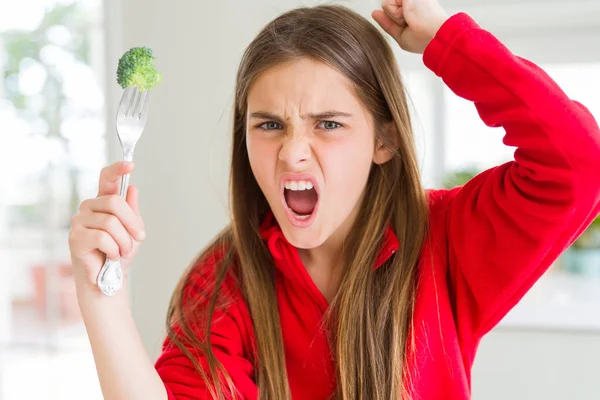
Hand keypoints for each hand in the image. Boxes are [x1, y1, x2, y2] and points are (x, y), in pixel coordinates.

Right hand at [69, 161, 145, 291]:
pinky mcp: (75, 238)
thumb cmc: (119, 253)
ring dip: (124, 242)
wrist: (109, 279)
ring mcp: (79, 221)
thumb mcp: (132, 230)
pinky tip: (111, 257)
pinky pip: (103, 238)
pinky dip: (114, 250)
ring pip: (111, 223)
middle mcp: (89, 207)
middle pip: (115, 202)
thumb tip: (132, 188)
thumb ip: (131, 210)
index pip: (106, 179)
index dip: (117, 169)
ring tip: (123, 253)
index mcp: (103, 202)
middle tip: (138, 239)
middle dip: (132, 223)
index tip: (131, 164)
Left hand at [372, 0, 448, 53]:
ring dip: (395, 17)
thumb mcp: (401, 34)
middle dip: (395, 20)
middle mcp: (412, 1)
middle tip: (412, 23)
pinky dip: (394, 14)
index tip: (412, 26)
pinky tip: (408, 14)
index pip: (394, 12)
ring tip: (411, 19)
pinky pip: (387, 4)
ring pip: (386, 6)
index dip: (397, 22)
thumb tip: (374, 13)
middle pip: (388, 9)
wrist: (434, 35)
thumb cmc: (424, 38)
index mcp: (414, 9)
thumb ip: (388, 23)